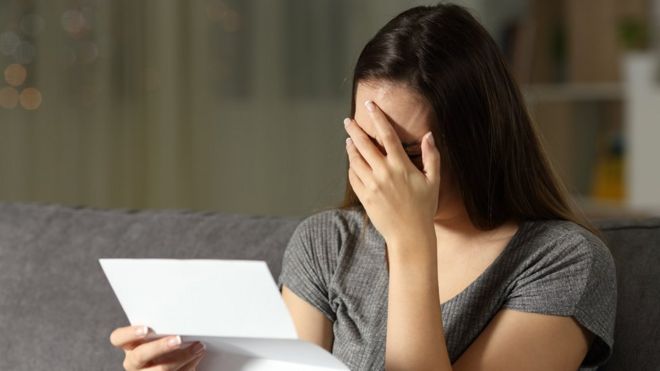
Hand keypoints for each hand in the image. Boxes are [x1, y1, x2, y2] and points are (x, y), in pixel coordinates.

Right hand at [110, 325, 205, 370]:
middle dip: (160, 347)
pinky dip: (189, 366)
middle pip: (140, 356)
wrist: (171, 360)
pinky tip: (197, 356)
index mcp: (129, 345)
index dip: (129, 334)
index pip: (118, 338)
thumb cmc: (165, 339)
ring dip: (182, 358)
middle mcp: (133, 362)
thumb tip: (180, 315)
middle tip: (178, 339)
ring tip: (198, 347)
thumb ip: (163, 326)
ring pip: (160, 370)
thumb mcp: (160, 333)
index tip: (146, 329)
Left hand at [344, 100, 440, 246]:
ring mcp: (371, 185)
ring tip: (349, 140)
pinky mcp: (364, 196)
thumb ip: (431, 156)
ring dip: (351, 148)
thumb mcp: (433, 181)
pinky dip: (352, 167)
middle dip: (354, 130)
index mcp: (401, 166)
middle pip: (364, 145)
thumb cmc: (424, 208)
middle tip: (348, 121)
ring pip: (355, 160)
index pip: (387, 135)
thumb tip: (429, 136)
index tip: (370, 105)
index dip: (378, 117)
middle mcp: (384, 173)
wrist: (409, 235)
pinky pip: (353, 177)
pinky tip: (353, 162)